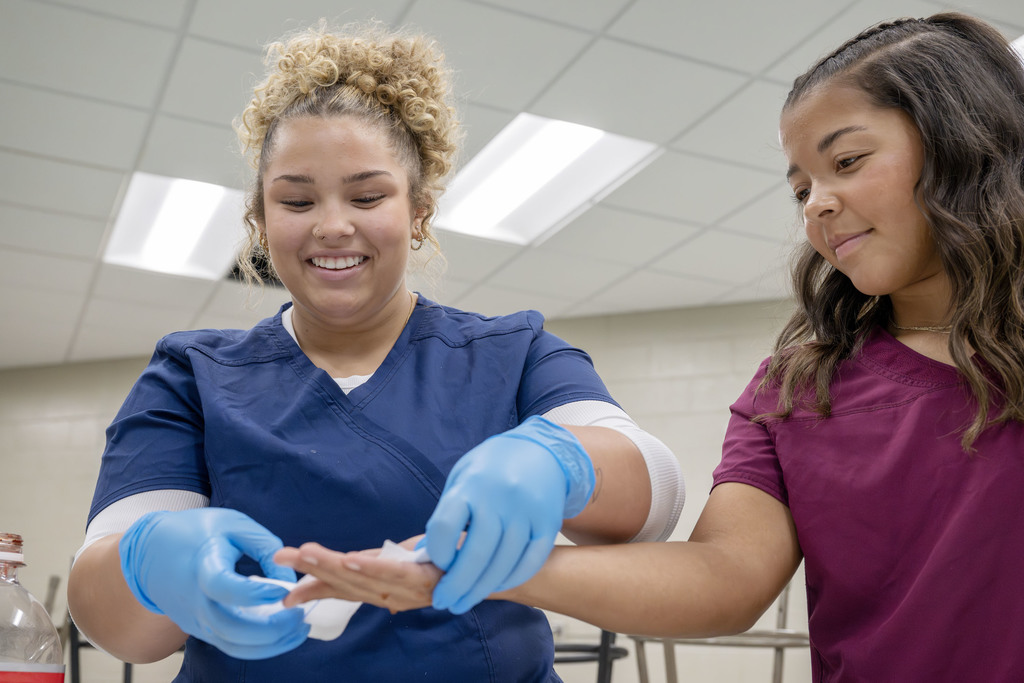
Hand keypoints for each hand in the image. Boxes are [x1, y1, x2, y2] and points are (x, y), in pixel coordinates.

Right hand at [119, 508, 308, 658]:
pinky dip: (260, 646)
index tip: (283, 589)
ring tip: (299, 628)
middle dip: (270, 629)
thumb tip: (289, 579)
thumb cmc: (198, 533)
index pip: (222, 587)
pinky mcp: (201, 630)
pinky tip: (284, 633)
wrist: (154, 553)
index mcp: (201, 565)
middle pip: (230, 628)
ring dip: (270, 644)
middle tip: (299, 615)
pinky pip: (231, 646)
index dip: (254, 593)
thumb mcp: (234, 524)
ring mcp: (196, 620)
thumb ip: (265, 546)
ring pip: (233, 645)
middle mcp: (195, 599)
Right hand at [276, 537, 441, 612]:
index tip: (282, 589)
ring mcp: (408, 591)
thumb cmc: (445, 559)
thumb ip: (371, 561)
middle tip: (282, 558)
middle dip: (312, 572)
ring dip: (331, 568)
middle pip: (346, 584)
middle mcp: (393, 597)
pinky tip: (348, 560)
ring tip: (305, 556)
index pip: (341, 589)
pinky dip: (368, 568)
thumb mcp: (401, 558)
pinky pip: (392, 574)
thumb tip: (337, 561)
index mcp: (384, 591)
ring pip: (363, 580)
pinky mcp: (425, 580)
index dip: (312, 588)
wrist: (492, 564)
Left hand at [424, 416, 594, 613]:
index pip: (445, 527)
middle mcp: (500, 497)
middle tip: (443, 602)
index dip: (437, 553)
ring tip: (464, 602)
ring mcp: (527, 511)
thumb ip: (446, 515)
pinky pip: (530, 562)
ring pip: (503, 564)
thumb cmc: (492, 468)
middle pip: (476, 554)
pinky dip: (511, 579)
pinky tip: (495, 586)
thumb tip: (424, 555)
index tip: (436, 564)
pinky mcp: (548, 524)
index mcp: (471, 484)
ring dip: (481, 589)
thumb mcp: (462, 479)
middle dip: (456, 585)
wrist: (542, 451)